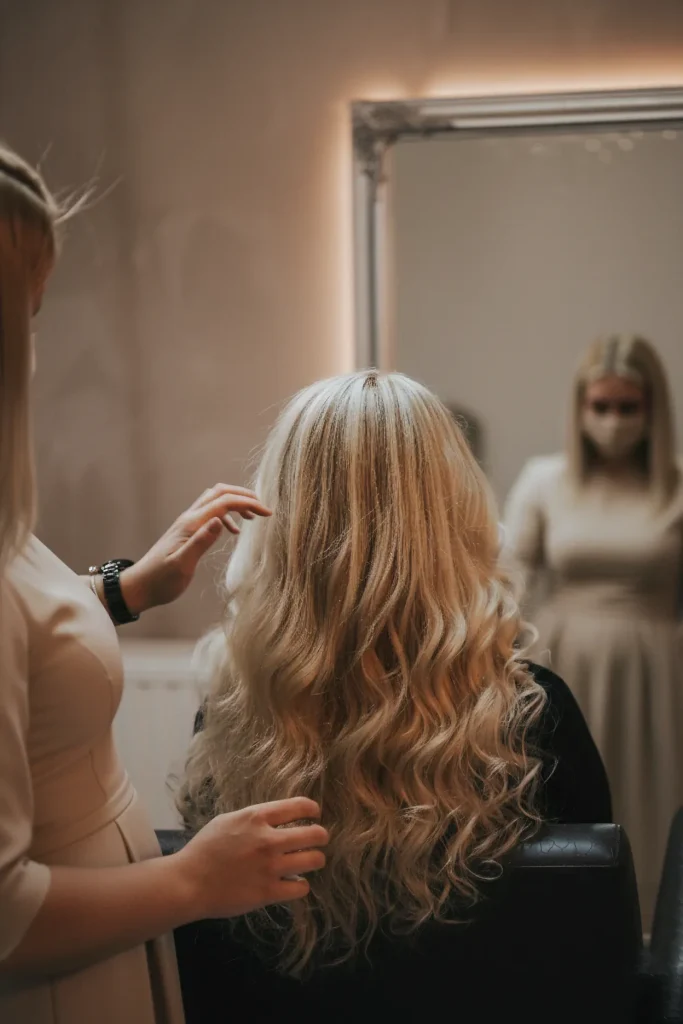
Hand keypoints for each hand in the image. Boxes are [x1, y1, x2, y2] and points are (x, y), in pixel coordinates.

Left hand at [120, 484, 271, 614]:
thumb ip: (201, 542)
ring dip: (235, 503)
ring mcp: (188, 524)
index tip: (268, 513)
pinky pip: (210, 514)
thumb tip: (220, 522)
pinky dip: (227, 516)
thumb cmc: (160, 581)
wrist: (139, 587)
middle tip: (263, 508)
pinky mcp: (188, 532)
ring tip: (253, 517)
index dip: (247, 503)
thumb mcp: (182, 565)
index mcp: (191, 524)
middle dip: (244, 496)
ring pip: (215, 501)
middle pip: (220, 493)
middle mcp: (189, 518)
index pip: (224, 502)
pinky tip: (233, 531)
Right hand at [175, 798, 328, 918]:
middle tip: (319, 840)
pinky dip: (301, 885)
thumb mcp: (228, 820)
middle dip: (321, 836)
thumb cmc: (205, 849)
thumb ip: (253, 818)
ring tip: (311, 861)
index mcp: (256, 818)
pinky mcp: (268, 893)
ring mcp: (270, 867)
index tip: (315, 814)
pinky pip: (301, 888)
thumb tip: (276, 818)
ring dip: (316, 860)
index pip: (299, 807)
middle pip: (314, 834)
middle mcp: (268, 840)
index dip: (312, 809)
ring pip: (314, 860)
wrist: (188, 882)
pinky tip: (294, 883)